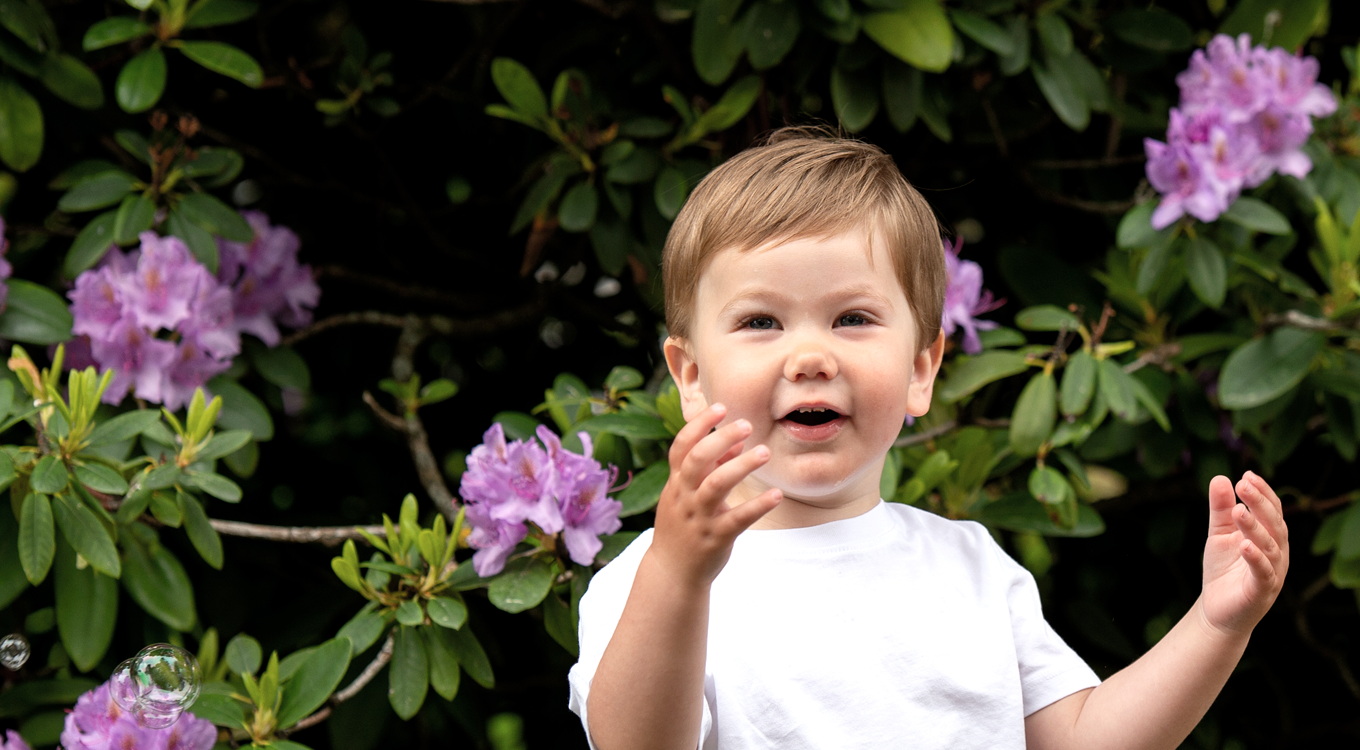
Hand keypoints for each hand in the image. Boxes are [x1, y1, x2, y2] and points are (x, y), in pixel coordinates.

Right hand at [648, 403, 781, 588]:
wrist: (671, 572)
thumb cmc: (684, 526)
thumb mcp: (688, 495)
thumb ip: (710, 468)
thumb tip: (735, 442)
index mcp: (676, 483)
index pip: (682, 446)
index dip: (700, 425)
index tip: (721, 407)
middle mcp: (684, 497)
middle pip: (698, 460)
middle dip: (721, 439)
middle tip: (747, 425)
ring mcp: (698, 518)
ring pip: (716, 486)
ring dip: (741, 466)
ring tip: (765, 452)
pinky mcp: (715, 538)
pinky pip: (737, 519)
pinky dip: (757, 505)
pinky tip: (776, 495)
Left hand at [1199, 472, 1288, 636]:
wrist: (1216, 610)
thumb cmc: (1223, 570)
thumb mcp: (1218, 534)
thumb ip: (1221, 509)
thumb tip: (1221, 478)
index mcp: (1269, 537)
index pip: (1272, 511)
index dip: (1262, 493)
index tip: (1246, 475)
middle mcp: (1276, 553)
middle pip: (1274, 524)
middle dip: (1260, 503)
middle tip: (1244, 484)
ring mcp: (1272, 572)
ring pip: (1270, 546)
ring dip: (1255, 527)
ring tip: (1239, 510)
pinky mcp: (1262, 591)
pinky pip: (1263, 573)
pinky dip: (1256, 558)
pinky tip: (1245, 545)